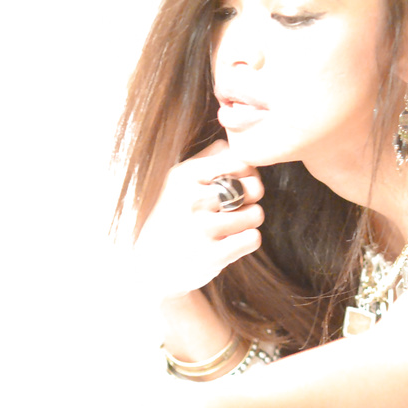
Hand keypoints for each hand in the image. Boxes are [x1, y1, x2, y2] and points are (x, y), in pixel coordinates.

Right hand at [134, 140, 264, 299]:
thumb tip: (234, 141)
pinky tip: (231, 241)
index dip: (248, 172)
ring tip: (231, 225)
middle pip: (255, 187)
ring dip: (249, 221)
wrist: (151, 265)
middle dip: (251, 197)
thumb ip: (207, 157)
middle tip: (235, 207)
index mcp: (185, 175)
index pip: (241, 161)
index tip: (238, 183)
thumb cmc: (171, 217)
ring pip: (257, 214)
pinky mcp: (212, 256)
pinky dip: (247, 241)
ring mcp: (202, 229)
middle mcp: (192, 199)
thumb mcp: (177, 180)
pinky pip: (253, 239)